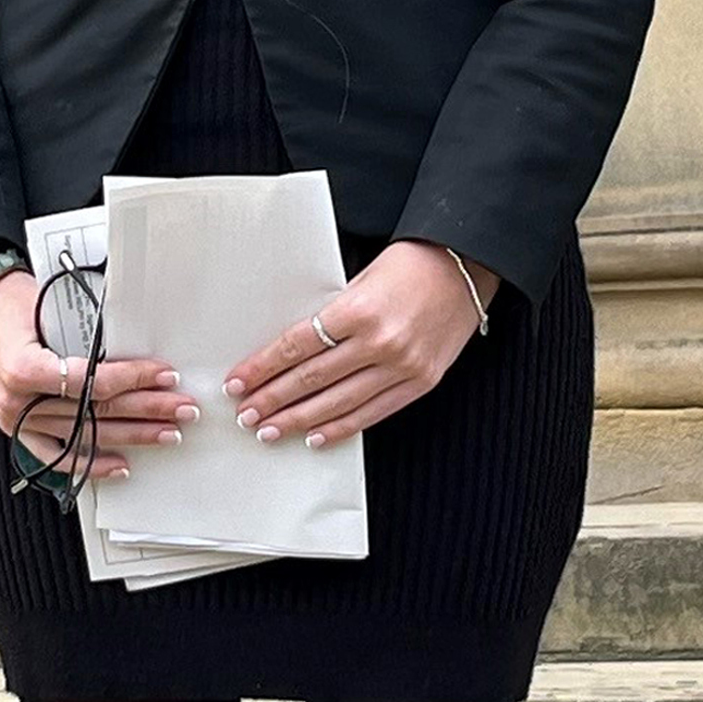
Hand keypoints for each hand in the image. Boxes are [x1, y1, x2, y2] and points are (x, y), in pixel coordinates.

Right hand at [0, 269, 200, 482]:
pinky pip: (58, 456)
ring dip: (132, 436)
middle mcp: (19, 403)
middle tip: (181, 408)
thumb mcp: (47, 309)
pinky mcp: (19, 429)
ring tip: (167, 433)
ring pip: (86, 435)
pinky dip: (91, 463)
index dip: (133, 379)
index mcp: (25, 369)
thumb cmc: (9, 305)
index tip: (164, 374)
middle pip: (96, 412)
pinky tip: (121, 465)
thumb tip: (136, 344)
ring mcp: (17, 421)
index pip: (92, 382)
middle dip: (146, 410)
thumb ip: (86, 334)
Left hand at [222, 240, 499, 449]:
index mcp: (359, 309)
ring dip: (298, 420)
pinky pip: (373, 413)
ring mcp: (402, 366)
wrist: (464, 266)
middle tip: (244, 414)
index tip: (237, 381)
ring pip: (338, 403)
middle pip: (311, 379)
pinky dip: (341, 428)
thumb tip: (290, 350)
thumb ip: (332, 315)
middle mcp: (380, 342)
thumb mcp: (361, 277)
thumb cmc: (410, 264)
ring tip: (268, 430)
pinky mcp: (421, 382)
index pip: (297, 346)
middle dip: (272, 399)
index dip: (263, 367)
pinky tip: (315, 437)